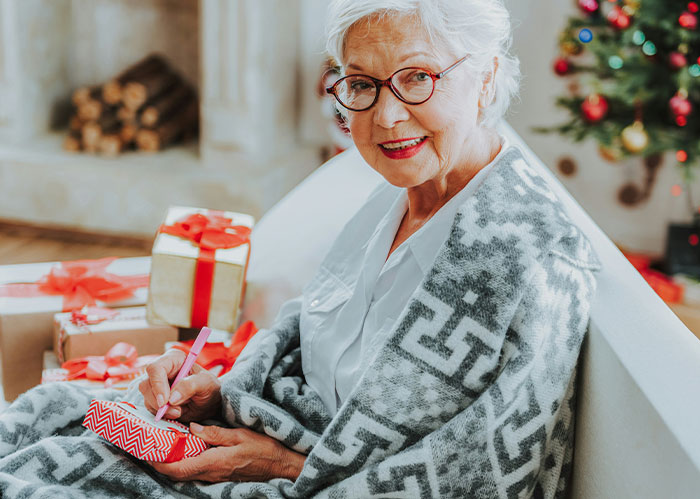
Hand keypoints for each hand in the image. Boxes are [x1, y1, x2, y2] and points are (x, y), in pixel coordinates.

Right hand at [139, 349, 221, 421]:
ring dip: (161, 409)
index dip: (157, 384)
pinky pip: (150, 408)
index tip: (165, 401)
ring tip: (180, 411)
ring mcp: (156, 385)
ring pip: (146, 398)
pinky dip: (161, 414)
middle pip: (146, 384)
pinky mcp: (155, 399)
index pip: (156, 368)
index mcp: (174, 359)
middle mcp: (162, 370)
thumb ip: (191, 386)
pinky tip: (176, 413)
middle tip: (176, 411)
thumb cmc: (209, 388)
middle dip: (158, 401)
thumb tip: (172, 397)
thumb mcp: (206, 384)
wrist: (209, 403)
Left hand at [149, 423, 305, 482]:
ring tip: (163, 445)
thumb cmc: (263, 449)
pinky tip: (185, 450)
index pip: (178, 468)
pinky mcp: (220, 475)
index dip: (159, 464)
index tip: (146, 454)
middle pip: (178, 473)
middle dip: (161, 462)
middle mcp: (211, 473)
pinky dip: (186, 462)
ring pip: (187, 473)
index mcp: (213, 462)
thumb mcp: (240, 435)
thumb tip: (192, 429)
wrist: (280, 466)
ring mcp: (215, 476)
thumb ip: (214, 433)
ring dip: (173, 462)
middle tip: (150, 446)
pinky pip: (197, 471)